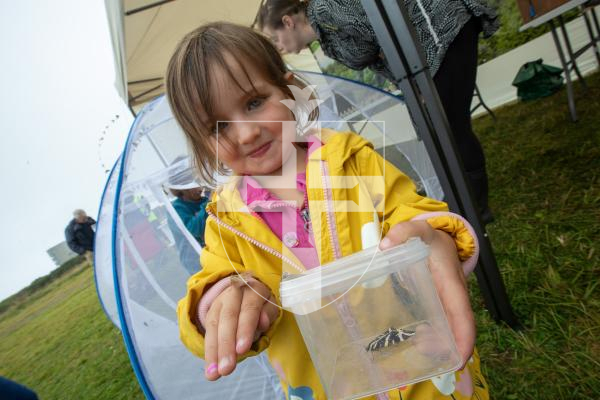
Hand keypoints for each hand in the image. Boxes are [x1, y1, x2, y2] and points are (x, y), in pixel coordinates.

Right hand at [204, 278, 279, 379]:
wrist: (245, 291)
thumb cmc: (263, 303)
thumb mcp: (270, 305)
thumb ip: (268, 313)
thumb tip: (263, 322)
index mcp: (252, 289)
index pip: (248, 309)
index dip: (245, 329)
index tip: (242, 350)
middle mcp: (233, 293)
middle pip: (228, 319)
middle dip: (226, 345)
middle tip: (227, 368)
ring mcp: (219, 302)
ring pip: (214, 327)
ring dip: (214, 352)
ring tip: (215, 374)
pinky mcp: (210, 313)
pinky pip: (208, 333)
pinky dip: (209, 353)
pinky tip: (210, 369)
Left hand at [379, 220, 474, 366]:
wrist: (439, 239)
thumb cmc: (431, 239)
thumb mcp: (419, 230)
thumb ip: (404, 231)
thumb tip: (386, 245)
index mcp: (453, 287)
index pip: (464, 318)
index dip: (464, 340)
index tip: (458, 361)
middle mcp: (454, 301)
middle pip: (457, 333)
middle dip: (446, 352)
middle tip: (422, 356)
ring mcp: (447, 307)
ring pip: (447, 334)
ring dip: (435, 348)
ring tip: (414, 350)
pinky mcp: (438, 309)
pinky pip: (438, 329)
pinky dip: (429, 340)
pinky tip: (413, 343)